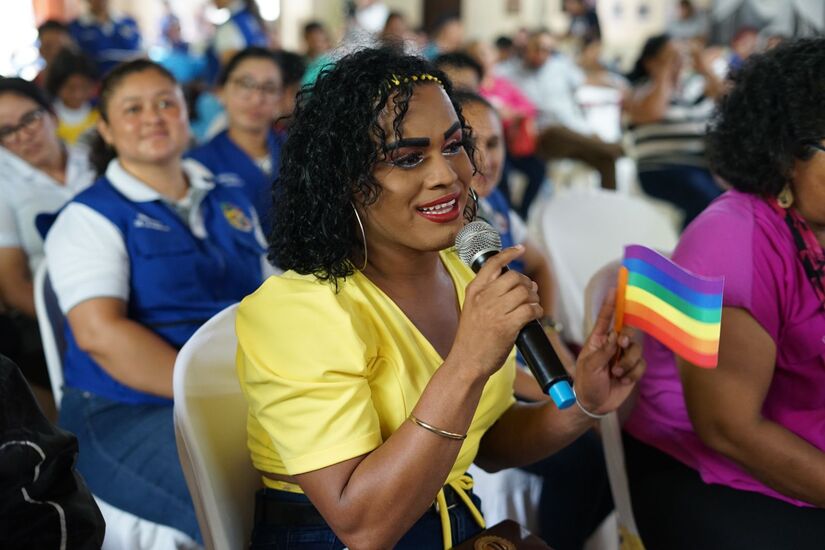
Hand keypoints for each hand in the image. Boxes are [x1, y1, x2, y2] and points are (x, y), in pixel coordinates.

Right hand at [450, 245, 541, 378]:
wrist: (466, 363)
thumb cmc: (471, 340)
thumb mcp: (472, 310)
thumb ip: (487, 295)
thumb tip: (515, 284)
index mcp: (474, 291)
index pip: (492, 264)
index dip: (508, 254)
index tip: (520, 249)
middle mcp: (484, 298)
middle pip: (514, 277)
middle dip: (527, 283)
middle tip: (530, 292)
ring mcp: (495, 311)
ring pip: (524, 292)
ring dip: (534, 298)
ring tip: (532, 306)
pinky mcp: (507, 326)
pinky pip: (530, 309)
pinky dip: (537, 311)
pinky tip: (535, 316)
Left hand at [573, 292, 645, 415]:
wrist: (593, 404)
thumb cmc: (585, 382)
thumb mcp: (589, 366)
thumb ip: (604, 351)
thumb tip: (616, 336)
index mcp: (598, 340)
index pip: (606, 319)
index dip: (611, 304)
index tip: (615, 289)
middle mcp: (612, 346)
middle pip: (628, 332)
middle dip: (627, 339)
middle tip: (622, 345)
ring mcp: (623, 357)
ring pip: (636, 350)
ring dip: (627, 363)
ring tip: (616, 373)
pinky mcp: (632, 369)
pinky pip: (641, 365)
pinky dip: (633, 373)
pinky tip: (623, 380)